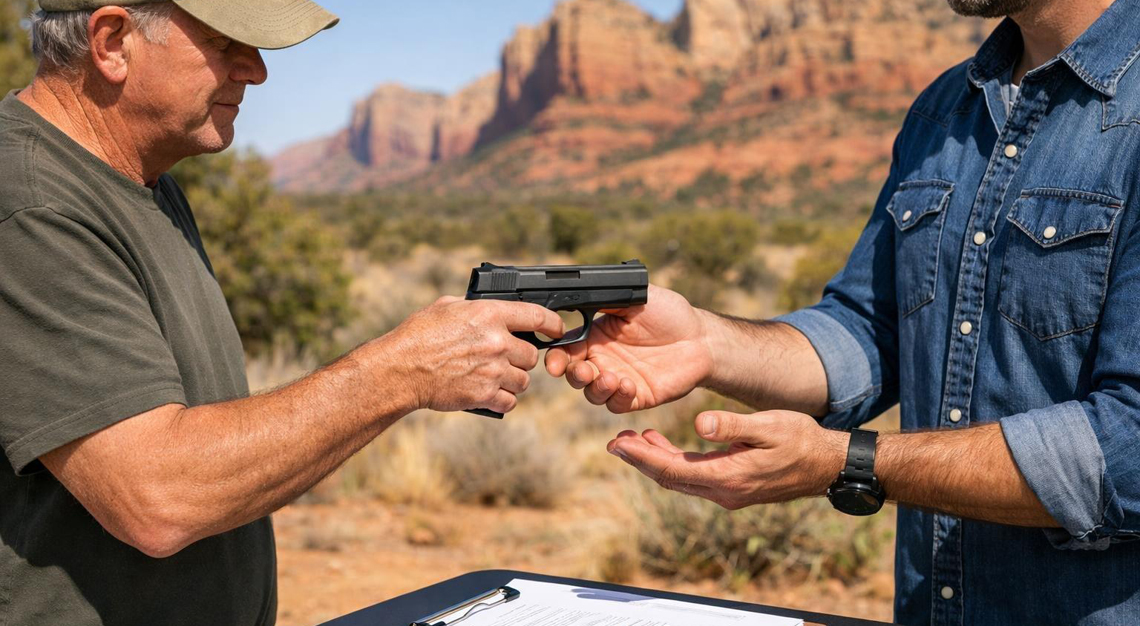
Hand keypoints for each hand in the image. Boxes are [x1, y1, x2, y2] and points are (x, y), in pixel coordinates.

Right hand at [378, 297, 564, 413]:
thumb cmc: (418, 336)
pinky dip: (502, 400)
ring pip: (524, 380)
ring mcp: (493, 370)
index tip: (558, 329)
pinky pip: (511, 401)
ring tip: (494, 377)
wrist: (400, 369)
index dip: (553, 323)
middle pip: (532, 354)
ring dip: (512, 380)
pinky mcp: (485, 395)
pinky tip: (489, 393)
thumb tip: (489, 309)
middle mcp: (497, 341)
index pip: (537, 315)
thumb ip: (475, 307)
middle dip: (520, 358)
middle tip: (504, 359)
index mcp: (489, 315)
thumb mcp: (446, 307)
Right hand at [544, 285, 714, 412]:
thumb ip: (605, 300)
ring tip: (611, 378)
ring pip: (592, 393)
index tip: (554, 363)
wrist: (701, 337)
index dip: (556, 357)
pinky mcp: (637, 396)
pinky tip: (628, 385)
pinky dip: (617, 398)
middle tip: (583, 371)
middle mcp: (604, 359)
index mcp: (596, 336)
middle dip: (573, 375)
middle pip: (574, 374)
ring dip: (595, 388)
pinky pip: (617, 405)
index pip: (567, 349)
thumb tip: (576, 297)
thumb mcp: (635, 298)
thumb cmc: (669, 313)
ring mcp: (620, 379)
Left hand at [607, 410, 847, 508]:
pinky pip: (694, 478)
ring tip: (633, 440)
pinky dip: (674, 462)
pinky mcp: (732, 488)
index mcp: (729, 476)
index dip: (642, 457)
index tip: (617, 444)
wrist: (826, 465)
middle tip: (615, 442)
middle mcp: (724, 492)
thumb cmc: (801, 439)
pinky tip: (664, 446)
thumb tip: (699, 424)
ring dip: (655, 461)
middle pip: (669, 478)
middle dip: (640, 460)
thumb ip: (732, 425)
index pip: (673, 469)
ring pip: (680, 479)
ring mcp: (728, 493)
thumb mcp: (769, 425)